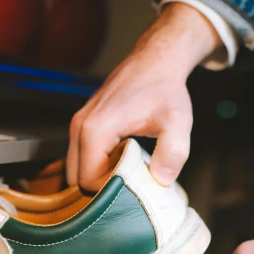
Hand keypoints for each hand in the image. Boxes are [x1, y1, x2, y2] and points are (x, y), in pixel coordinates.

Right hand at [67, 3, 221, 190]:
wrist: (155, 61)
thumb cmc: (165, 89)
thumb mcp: (178, 122)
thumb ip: (173, 153)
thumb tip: (161, 180)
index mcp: (95, 130)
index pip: (88, 181)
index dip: (111, 191)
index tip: (136, 185)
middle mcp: (79, 127)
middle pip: (76, 179)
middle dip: (101, 188)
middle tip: (131, 185)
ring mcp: (77, 124)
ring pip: (75, 168)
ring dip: (98, 177)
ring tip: (128, 173)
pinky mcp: (81, 123)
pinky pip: (80, 156)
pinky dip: (96, 165)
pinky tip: (122, 160)